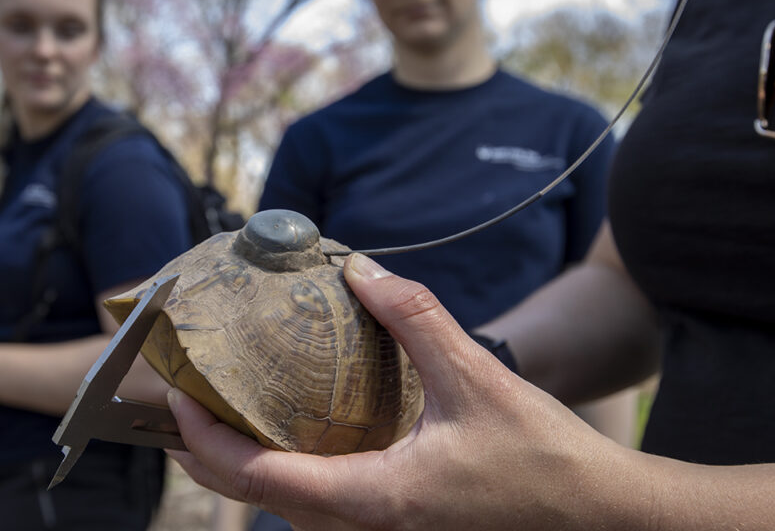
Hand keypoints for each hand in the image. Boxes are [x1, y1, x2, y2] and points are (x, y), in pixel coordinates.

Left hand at [167, 254, 629, 530]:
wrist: (596, 514)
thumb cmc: (543, 460)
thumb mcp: (475, 376)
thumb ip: (415, 317)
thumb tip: (360, 269)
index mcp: (374, 499)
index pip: (260, 477)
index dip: (207, 440)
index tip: (178, 397)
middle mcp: (365, 528)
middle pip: (257, 498)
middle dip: (208, 453)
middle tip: (181, 401)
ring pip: (285, 507)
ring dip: (242, 464)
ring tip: (220, 413)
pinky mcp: (394, 524)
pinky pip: (317, 504)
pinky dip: (284, 470)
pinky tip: (289, 432)